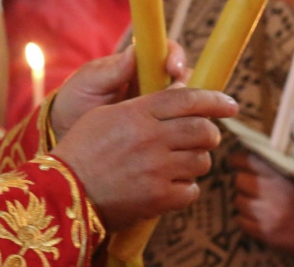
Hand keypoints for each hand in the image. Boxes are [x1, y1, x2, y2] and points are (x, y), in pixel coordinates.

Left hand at [50, 40, 187, 140]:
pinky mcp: (161, 134)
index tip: (171, 69)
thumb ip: (110, 71)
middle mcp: (155, 85)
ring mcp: (160, 110)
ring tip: (183, 126)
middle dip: (193, 89)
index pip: (167, 53)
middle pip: (188, 81)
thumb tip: (133, 52)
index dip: (176, 58)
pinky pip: (181, 133)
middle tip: (184, 103)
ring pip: (190, 108)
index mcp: (139, 65)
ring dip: (192, 115)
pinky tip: (179, 145)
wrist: (66, 134)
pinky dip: (185, 137)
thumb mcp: (88, 84)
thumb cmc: (76, 101)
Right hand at [52, 86, 236, 229]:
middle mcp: (151, 139)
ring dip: (196, 161)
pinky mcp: (159, 198)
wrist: (64, 192)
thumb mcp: (105, 114)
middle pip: (203, 130)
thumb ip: (141, 104)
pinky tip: (170, 185)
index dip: (214, 99)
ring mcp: (157, 170)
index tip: (230, 104)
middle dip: (209, 132)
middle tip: (203, 136)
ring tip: (179, 163)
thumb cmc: (82, 149)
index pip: (187, 99)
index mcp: (137, 113)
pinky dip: (185, 188)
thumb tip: (177, 95)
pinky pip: (191, 190)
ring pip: (201, 161)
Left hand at [230, 151, 293, 259]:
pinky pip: (240, 221)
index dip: (238, 160)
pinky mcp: (263, 233)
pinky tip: (259, 218)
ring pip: (238, 200)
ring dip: (245, 201)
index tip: (237, 162)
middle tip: (252, 185)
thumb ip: (275, 165)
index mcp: (281, 176)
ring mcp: (267, 215)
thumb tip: (248, 149)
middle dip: (243, 181)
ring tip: (259, 203)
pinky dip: (246, 219)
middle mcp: (272, 194)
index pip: (247, 160)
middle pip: (239, 180)